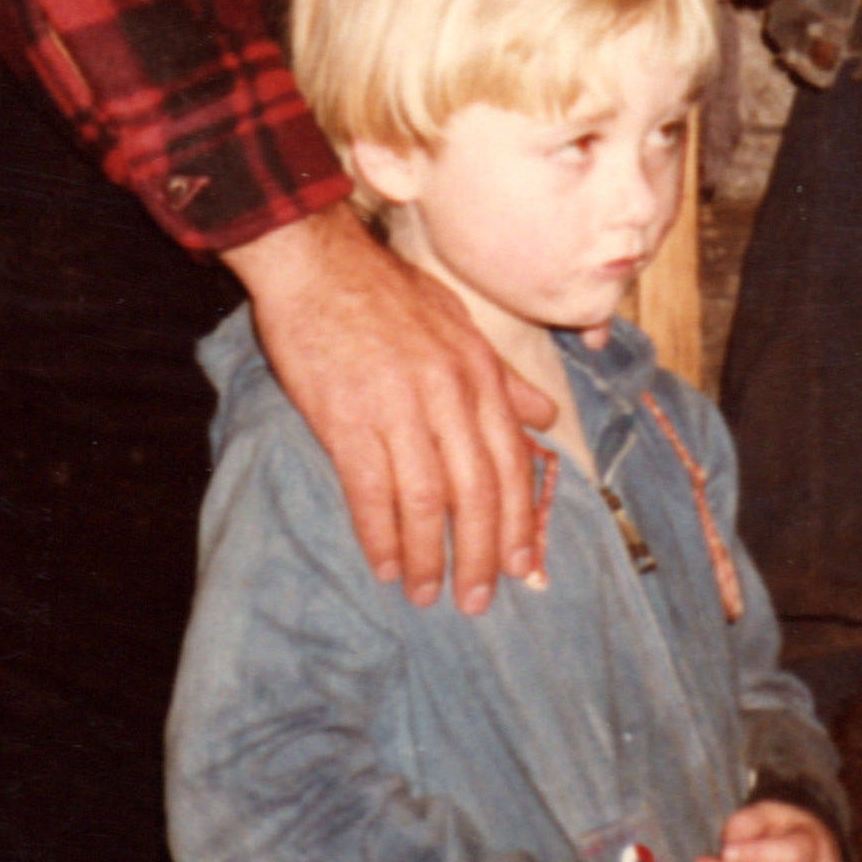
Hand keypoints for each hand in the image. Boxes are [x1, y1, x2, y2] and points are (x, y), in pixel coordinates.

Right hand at [224, 201, 554, 615]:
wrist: (315, 262)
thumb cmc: (383, 292)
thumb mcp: (457, 323)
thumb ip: (501, 378)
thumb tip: (546, 417)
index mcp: (476, 372)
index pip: (510, 461)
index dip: (518, 521)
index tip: (521, 566)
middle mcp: (446, 394)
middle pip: (475, 492)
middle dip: (480, 554)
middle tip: (476, 599)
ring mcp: (396, 407)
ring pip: (425, 501)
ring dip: (428, 556)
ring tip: (426, 592)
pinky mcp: (346, 419)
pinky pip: (371, 492)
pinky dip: (380, 535)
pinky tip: (384, 563)